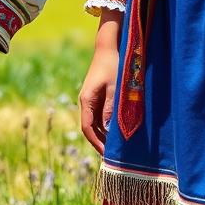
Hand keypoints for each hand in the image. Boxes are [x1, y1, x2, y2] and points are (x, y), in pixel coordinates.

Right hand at [79, 10, 122, 154]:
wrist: (109, 47)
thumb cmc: (113, 65)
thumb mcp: (114, 87)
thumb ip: (110, 108)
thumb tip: (108, 129)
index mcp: (86, 100)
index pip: (88, 128)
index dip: (97, 143)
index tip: (107, 156)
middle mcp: (86, 101)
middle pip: (91, 128)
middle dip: (100, 143)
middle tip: (115, 157)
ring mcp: (91, 99)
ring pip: (96, 123)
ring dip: (104, 135)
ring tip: (118, 148)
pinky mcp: (97, 96)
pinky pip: (100, 116)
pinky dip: (107, 126)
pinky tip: (118, 132)